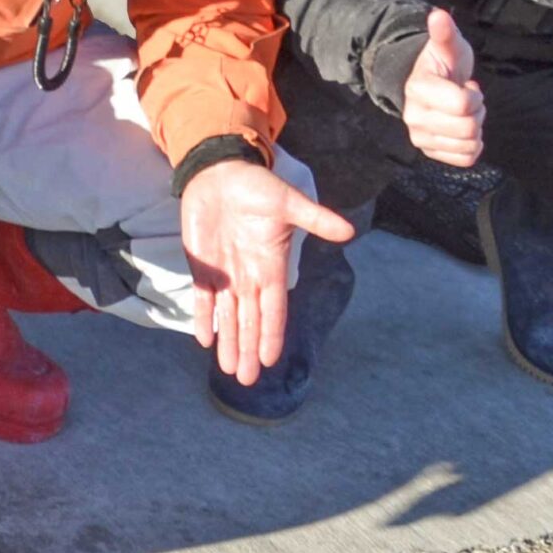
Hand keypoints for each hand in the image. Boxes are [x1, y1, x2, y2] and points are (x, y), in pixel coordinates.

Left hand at [180, 159, 358, 387]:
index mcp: (272, 265)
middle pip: (250, 320)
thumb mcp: (288, 201)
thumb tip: (349, 230)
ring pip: (228, 316)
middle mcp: (249, 276)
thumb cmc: (257, 186)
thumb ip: (315, 218)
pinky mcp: (203, 266)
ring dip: (229, 342)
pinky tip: (205, 340)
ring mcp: (225, 273)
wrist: (220, 172)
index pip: (273, 308)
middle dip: (248, 349)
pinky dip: (204, 318)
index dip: (271, 333)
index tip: (270, 359)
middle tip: (246, 380)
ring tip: (229, 370)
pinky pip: (204, 298)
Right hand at [401, 8, 485, 168]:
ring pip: (468, 144)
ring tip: (463, 112)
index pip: (464, 104)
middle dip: (476, 111)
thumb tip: (438, 15)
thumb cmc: (443, 65)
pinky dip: (471, 145)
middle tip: (467, 99)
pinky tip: (462, 129)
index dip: (475, 94)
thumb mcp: (449, 47)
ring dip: (474, 128)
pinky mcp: (430, 151)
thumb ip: (444, 33)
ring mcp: (421, 137)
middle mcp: (415, 117)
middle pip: (468, 128)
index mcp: (419, 89)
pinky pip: (465, 159)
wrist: (429, 84)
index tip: (466, 84)